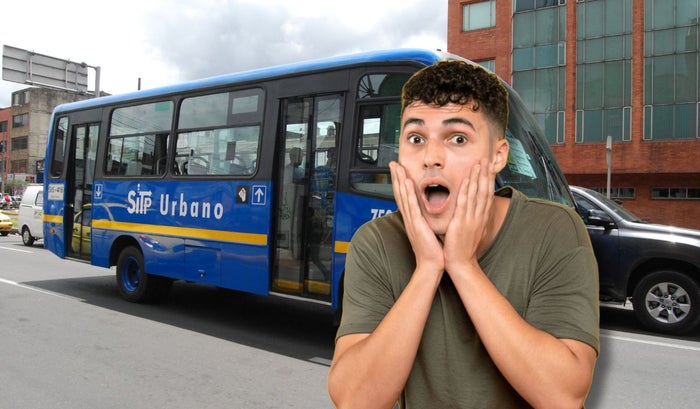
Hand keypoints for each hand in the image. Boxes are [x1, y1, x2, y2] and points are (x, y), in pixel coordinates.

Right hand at [390, 162, 444, 275]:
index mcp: (413, 220)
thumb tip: (429, 216)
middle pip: (400, 194)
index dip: (401, 184)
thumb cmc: (432, 252)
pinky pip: (412, 206)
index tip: (400, 171)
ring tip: (397, 167)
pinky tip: (407, 183)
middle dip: (397, 178)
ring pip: (403, 197)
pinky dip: (408, 193)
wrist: (431, 267)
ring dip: (400, 181)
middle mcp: (409, 219)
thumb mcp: (428, 233)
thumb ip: (427, 222)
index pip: (405, 198)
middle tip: (393, 163)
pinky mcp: (417, 225)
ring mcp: (411, 221)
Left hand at [443, 158, 495, 275]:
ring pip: (477, 194)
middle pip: (485, 191)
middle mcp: (479, 216)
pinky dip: (467, 190)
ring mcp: (471, 219)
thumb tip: (469, 210)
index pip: (487, 195)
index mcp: (481, 218)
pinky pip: (465, 203)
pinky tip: (468, 180)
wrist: (461, 264)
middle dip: (485, 174)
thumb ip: (470, 218)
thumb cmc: (463, 248)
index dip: (488, 180)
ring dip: (478, 178)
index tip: (489, 168)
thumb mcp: (470, 230)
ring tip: (479, 163)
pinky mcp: (461, 223)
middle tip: (486, 159)